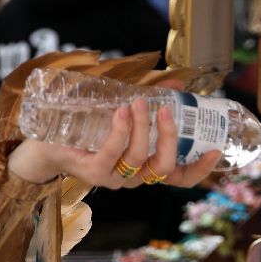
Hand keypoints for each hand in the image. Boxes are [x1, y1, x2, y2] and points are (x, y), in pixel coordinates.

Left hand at [8, 92, 222, 187]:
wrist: (45, 143)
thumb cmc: (87, 128)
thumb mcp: (123, 112)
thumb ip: (149, 100)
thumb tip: (176, 83)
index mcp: (144, 167)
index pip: (178, 178)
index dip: (199, 169)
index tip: (215, 151)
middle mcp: (133, 177)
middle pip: (164, 166)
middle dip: (169, 136)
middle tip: (166, 109)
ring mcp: (113, 178)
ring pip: (139, 157)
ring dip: (142, 127)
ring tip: (138, 102)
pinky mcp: (92, 172)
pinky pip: (113, 153)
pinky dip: (120, 131)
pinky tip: (121, 112)